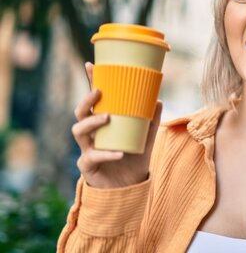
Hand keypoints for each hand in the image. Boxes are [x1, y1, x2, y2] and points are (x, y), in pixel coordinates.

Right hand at [72, 62, 161, 188]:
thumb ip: (151, 122)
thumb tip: (158, 100)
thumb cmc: (134, 160)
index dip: (91, 83)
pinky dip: (106, 153)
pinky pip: (91, 157)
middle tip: (99, 92)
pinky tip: (119, 152)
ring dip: (92, 122)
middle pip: (80, 113)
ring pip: (79, 131)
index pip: (95, 101)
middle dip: (87, 101)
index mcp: (103, 123)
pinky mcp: (87, 166)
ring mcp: (87, 149)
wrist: (129, 189)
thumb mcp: (146, 139)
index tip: (90, 65)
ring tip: (107, 118)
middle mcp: (92, 134)